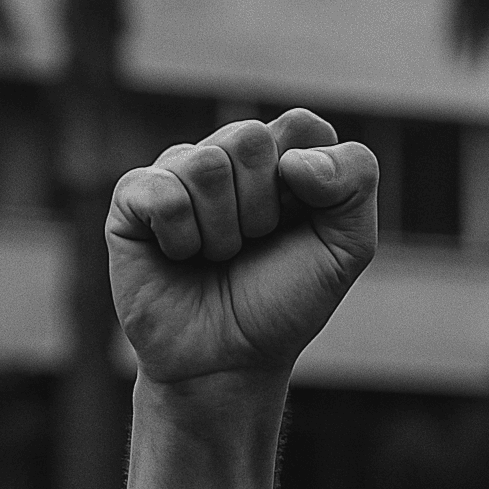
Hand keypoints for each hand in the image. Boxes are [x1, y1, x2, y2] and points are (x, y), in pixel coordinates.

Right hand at [106, 107, 378, 386]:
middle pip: (250, 138)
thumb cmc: (283, 304)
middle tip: (252, 246)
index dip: (308, 184)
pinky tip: (179, 257)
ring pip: (207, 165)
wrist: (228, 361)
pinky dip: (182, 239)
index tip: (298, 227)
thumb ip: (355, 182)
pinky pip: (164, 193)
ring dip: (222, 232)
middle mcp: (226, 155)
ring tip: (216, 257)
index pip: (301, 127)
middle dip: (261, 210)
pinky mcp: (132, 197)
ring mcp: (177, 172)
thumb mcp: (346, 249)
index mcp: (279, 159)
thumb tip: (295, 158)